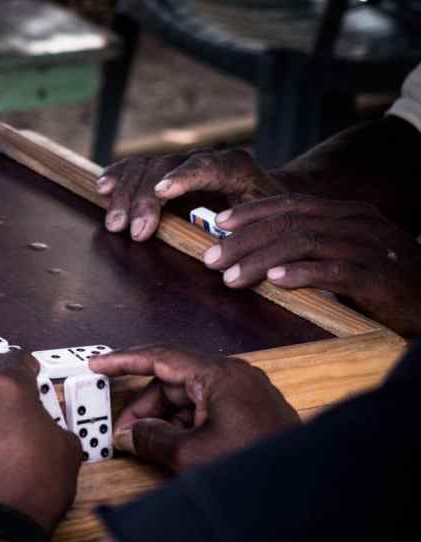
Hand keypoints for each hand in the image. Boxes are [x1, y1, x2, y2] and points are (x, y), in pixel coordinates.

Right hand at [89, 346, 298, 472]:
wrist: (303, 497)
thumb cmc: (252, 470)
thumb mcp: (190, 455)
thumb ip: (152, 439)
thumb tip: (129, 434)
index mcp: (219, 375)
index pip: (160, 357)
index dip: (124, 361)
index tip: (97, 364)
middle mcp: (233, 377)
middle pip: (172, 382)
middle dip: (145, 407)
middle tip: (123, 435)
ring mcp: (245, 396)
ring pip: (189, 400)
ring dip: (164, 421)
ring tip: (147, 448)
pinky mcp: (251, 415)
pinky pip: (206, 412)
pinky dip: (184, 428)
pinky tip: (173, 450)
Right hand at [98, 148, 284, 240]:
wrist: (266, 198)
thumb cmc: (268, 218)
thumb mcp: (269, 227)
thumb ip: (250, 237)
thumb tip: (224, 255)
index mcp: (236, 169)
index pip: (208, 166)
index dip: (184, 177)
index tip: (162, 193)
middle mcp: (205, 159)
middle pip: (166, 167)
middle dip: (144, 199)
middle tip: (131, 231)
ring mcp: (182, 164)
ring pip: (146, 167)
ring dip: (125, 194)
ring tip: (113, 224)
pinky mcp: (165, 172)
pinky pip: (137, 167)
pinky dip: (119, 176)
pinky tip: (102, 188)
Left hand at [204, 194, 420, 336]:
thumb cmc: (384, 283)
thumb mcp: (346, 256)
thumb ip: (311, 249)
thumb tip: (261, 258)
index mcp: (347, 213)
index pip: (291, 204)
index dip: (251, 213)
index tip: (217, 224)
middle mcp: (357, 223)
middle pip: (289, 222)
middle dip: (244, 240)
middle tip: (210, 259)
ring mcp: (369, 247)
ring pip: (304, 243)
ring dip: (260, 260)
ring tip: (230, 277)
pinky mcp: (377, 276)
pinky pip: (333, 270)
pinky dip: (301, 274)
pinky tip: (274, 281)